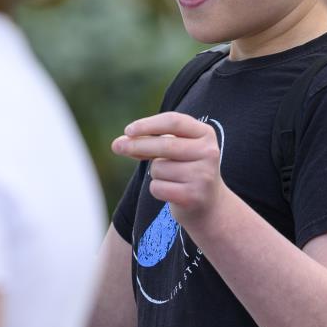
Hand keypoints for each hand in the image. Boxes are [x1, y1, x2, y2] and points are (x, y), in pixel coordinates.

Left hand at [111, 112, 230, 229]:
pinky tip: (171, 191)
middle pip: (164, 144)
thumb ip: (148, 143)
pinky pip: (158, 188)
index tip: (128, 130)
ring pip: (159, 168)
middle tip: (117, 146)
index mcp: (205, 134)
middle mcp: (209, 152)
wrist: (208, 204)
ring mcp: (203, 175)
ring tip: (171, 179)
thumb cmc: (184, 170)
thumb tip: (118, 144)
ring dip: (155, 174)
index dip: (148, 124)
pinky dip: (157, 190)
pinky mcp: (194, 196)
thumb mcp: (173, 151)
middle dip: (136, 145)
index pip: (174, 122)